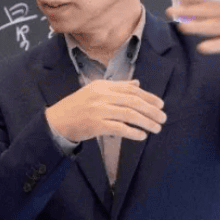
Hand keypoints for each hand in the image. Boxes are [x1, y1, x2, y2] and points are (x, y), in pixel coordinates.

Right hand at [45, 79, 165, 141]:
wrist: (56, 121)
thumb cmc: (77, 107)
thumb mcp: (95, 91)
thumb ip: (117, 87)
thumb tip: (137, 84)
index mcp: (103, 86)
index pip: (131, 89)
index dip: (149, 97)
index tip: (161, 104)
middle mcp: (101, 95)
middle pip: (133, 102)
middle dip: (151, 110)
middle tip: (163, 118)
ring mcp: (98, 110)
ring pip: (129, 114)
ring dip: (146, 122)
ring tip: (157, 128)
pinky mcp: (95, 125)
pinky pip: (119, 128)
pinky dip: (133, 132)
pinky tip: (141, 136)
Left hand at [167, 0, 219, 61]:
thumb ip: (211, 8)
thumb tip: (186, 3)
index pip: (208, 0)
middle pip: (207, 12)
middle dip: (189, 11)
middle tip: (170, 11)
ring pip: (215, 27)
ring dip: (198, 26)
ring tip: (182, 27)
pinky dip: (215, 45)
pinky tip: (202, 47)